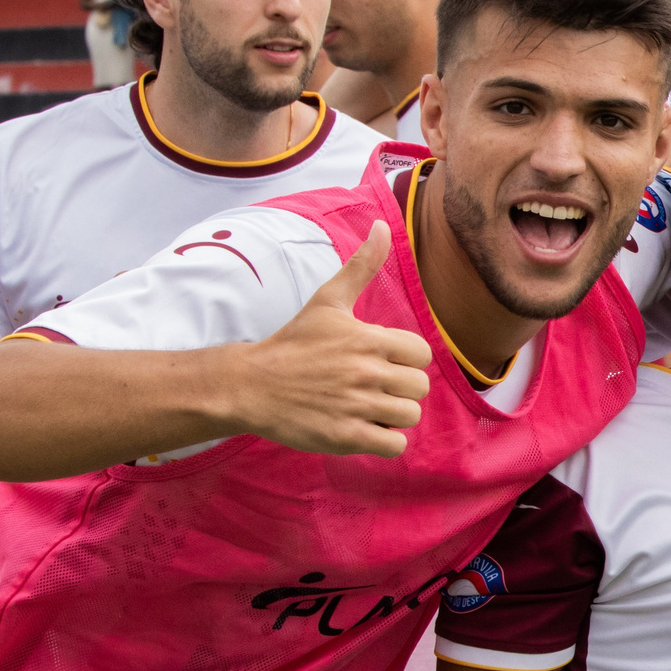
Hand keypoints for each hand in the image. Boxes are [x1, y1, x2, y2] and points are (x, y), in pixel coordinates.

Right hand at [227, 223, 431, 455]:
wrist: (250, 385)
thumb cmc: (294, 343)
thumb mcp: (328, 300)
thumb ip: (361, 265)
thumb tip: (382, 225)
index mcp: (369, 339)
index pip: (421, 354)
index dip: (403, 359)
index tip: (378, 360)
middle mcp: (366, 372)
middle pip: (419, 387)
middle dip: (399, 388)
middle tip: (369, 385)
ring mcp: (357, 406)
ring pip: (409, 416)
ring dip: (392, 415)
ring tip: (364, 406)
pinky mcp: (347, 436)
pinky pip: (395, 445)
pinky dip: (385, 440)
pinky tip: (362, 427)